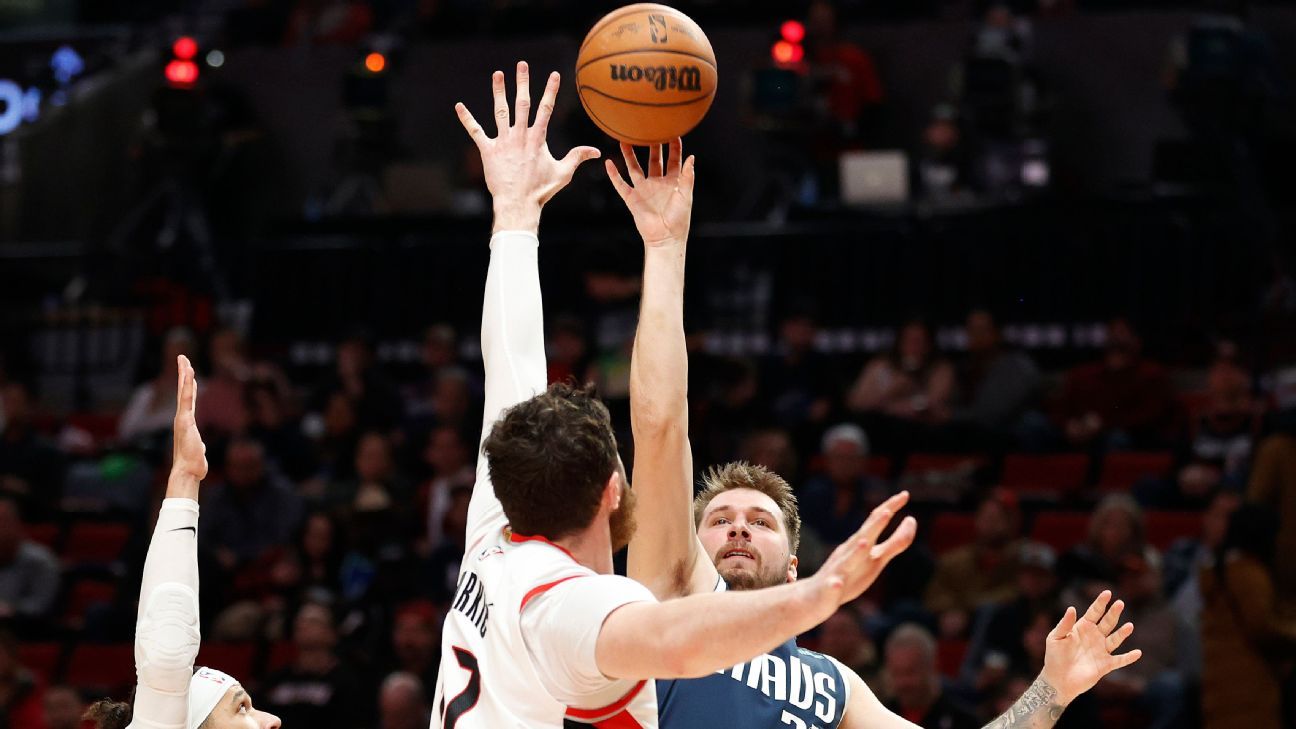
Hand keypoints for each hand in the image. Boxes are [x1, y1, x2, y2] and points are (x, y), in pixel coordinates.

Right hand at [171, 355, 207, 481]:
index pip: (189, 400)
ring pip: (184, 392)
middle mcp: (183, 418)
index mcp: (187, 423)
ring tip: (184, 360)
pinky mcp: (184, 420)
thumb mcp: (198, 450)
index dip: (189, 385)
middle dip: (183, 374)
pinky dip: (186, 386)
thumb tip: (201, 447)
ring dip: (184, 375)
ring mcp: (182, 418)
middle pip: (184, 391)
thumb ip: (198, 445)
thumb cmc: (194, 465)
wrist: (188, 472)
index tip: (189, 372)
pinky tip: (188, 374)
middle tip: (182, 357)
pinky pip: (186, 399)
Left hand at [455, 61, 600, 232]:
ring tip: (498, 74)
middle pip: (522, 103)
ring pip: (501, 111)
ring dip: (499, 92)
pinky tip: (459, 106)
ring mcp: (503, 141)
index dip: (550, 90)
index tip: (554, 75)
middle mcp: (520, 135)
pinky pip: (476, 132)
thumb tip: (598, 151)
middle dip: (523, 82)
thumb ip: (577, 157)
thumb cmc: (541, 190)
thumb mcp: (563, 173)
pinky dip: (467, 119)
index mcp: (537, 138)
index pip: (546, 109)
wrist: (518, 203)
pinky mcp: (488, 151)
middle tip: (522, 65)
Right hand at [606, 139, 695, 247]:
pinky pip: (621, 185)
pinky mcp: (632, 199)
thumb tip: (692, 157)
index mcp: (672, 182)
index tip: (672, 133)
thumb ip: (688, 176)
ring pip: (634, 168)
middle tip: (647, 129)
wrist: (666, 239)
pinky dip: (614, 175)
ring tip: (624, 140)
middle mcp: (657, 183)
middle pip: (653, 159)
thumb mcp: (686, 195)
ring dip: (629, 155)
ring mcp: (643, 190)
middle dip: (651, 145)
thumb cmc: (679, 219)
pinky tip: (608, 163)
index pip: (673, 159)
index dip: (673, 147)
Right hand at [804, 491, 916, 617]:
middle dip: (874, 526)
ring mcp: (838, 570)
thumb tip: (912, 520)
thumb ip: (895, 542)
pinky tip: (837, 584)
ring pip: (847, 560)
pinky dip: (834, 584)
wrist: (815, 597)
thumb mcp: (876, 558)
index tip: (905, 494)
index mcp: (860, 545)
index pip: (874, 522)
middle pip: (863, 537)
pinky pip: (832, 586)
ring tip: (865, 542)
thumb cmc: (849, 575)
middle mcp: (848, 553)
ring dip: (856, 551)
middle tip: (887, 512)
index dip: (889, 508)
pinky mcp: (829, 589)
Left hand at [1040, 590, 1141, 704]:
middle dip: (1113, 613)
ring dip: (1122, 633)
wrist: (1057, 680)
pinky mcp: (1105, 665)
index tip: (1108, 593)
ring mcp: (1101, 651)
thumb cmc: (1054, 657)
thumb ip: (1064, 624)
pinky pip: (1119, 660)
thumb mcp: (1055, 638)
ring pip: (1115, 639)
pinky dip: (1128, 657)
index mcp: (1082, 628)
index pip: (1094, 612)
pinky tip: (1137, 653)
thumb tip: (1072, 608)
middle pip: (1107, 622)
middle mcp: (1094, 637)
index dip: (1101, 603)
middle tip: (1120, 603)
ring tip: (1129, 626)